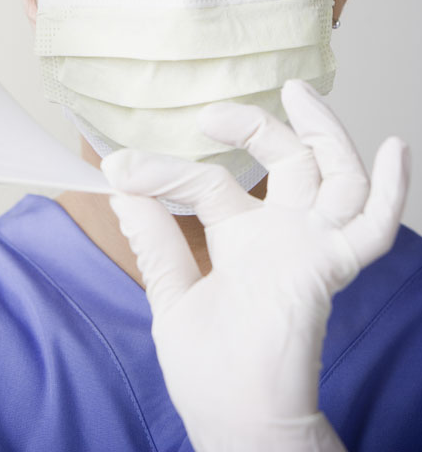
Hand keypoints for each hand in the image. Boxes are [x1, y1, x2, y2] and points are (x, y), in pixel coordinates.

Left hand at [101, 80, 409, 451]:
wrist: (237, 425)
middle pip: (291, 161)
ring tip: (299, 95)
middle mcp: (281, 235)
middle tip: (218, 110)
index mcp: (243, 238)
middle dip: (263, 123)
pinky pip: (371, 230)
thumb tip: (121, 185)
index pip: (210, 182)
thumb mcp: (172, 294)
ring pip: (335, 176)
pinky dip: (389, 192)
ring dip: (324, 133)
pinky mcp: (328, 269)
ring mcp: (308, 247)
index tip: (120, 166)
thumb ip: (155, 240)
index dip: (165, 170)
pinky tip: (394, 151)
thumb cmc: (212, 372)